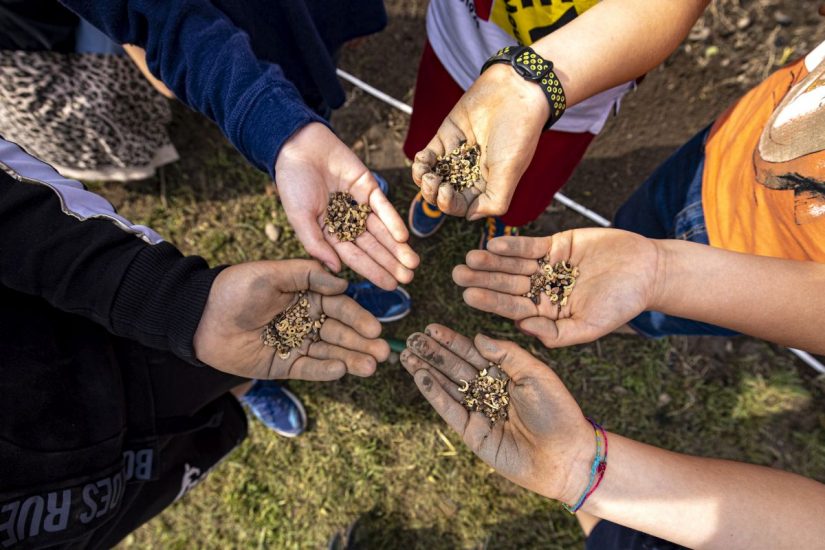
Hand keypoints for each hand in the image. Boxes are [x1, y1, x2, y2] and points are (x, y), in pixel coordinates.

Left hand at [194, 259, 388, 379]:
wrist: (199, 318)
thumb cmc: (235, 289)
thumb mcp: (271, 274)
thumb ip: (307, 276)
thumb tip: (342, 283)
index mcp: (307, 296)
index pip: (339, 307)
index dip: (358, 318)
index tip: (375, 327)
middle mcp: (306, 320)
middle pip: (340, 333)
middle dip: (362, 343)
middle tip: (383, 353)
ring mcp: (295, 343)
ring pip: (329, 352)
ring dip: (351, 359)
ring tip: (372, 366)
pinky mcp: (282, 365)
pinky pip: (308, 368)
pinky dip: (325, 370)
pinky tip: (342, 370)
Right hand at [275, 123, 419, 289]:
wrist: (298, 146)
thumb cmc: (292, 183)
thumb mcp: (299, 217)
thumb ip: (316, 244)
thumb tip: (336, 270)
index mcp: (329, 233)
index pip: (354, 257)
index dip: (372, 271)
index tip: (390, 285)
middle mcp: (346, 222)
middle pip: (372, 247)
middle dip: (390, 263)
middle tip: (409, 279)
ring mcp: (359, 205)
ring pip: (382, 230)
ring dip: (397, 246)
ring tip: (413, 263)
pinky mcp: (368, 187)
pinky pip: (383, 207)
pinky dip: (393, 221)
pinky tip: (403, 236)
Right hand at [401, 324, 592, 502]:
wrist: (566, 455)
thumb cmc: (557, 412)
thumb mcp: (536, 374)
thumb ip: (507, 354)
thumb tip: (478, 337)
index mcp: (506, 375)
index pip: (473, 353)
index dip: (452, 341)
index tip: (431, 328)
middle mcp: (489, 392)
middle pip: (455, 368)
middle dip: (433, 354)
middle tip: (411, 339)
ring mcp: (479, 413)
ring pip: (448, 387)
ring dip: (427, 371)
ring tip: (406, 355)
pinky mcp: (472, 434)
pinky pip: (449, 410)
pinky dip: (434, 393)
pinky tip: (420, 376)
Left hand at [411, 65, 547, 219]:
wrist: (516, 92)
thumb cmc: (517, 134)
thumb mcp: (509, 174)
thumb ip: (494, 201)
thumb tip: (470, 217)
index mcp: (488, 185)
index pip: (461, 205)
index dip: (448, 204)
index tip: (446, 193)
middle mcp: (472, 172)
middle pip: (444, 193)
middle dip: (432, 193)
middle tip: (432, 182)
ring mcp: (458, 154)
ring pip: (433, 176)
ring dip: (423, 179)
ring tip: (425, 172)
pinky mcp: (447, 136)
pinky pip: (429, 155)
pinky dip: (421, 161)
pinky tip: (422, 159)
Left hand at [452, 229, 660, 346]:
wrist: (648, 269)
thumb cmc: (623, 303)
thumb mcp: (590, 326)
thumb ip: (557, 333)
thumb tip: (522, 330)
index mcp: (548, 313)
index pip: (514, 308)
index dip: (491, 301)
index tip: (468, 296)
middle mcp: (544, 291)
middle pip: (508, 285)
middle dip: (483, 280)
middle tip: (457, 275)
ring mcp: (548, 268)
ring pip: (514, 264)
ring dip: (492, 261)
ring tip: (469, 258)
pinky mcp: (556, 245)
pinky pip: (530, 246)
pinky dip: (513, 244)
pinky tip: (493, 243)